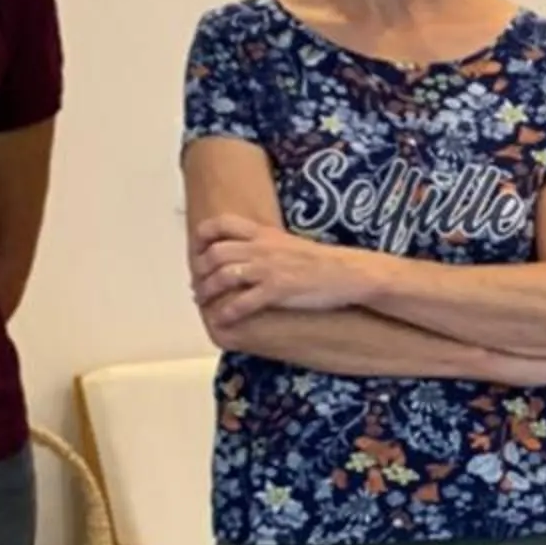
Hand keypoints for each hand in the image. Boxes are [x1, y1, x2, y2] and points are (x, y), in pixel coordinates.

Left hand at [193, 213, 371, 325]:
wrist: (349, 273)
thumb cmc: (322, 262)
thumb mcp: (288, 243)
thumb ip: (263, 244)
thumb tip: (243, 254)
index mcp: (263, 233)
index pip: (219, 224)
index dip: (201, 237)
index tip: (196, 252)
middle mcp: (261, 248)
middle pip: (215, 253)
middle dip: (200, 271)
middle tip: (197, 284)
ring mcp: (268, 269)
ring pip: (223, 277)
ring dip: (207, 291)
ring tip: (203, 302)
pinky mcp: (277, 290)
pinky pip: (242, 302)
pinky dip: (227, 312)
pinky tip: (223, 320)